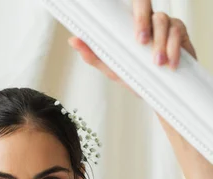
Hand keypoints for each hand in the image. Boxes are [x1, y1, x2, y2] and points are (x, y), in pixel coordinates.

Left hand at [67, 0, 197, 96]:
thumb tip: (73, 40)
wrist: (158, 95)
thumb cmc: (134, 77)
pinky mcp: (181, 34)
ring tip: (157, 63)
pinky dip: (174, 49)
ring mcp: (167, 25)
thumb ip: (94, 55)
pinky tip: (171, 63)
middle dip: (144, 21)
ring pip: (164, 21)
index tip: (127, 26)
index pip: (132, 5)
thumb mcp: (112, 68)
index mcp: (132, 24)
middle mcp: (149, 19)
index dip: (132, 9)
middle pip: (148, 6)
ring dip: (161, 42)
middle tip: (140, 42)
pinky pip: (179, 33)